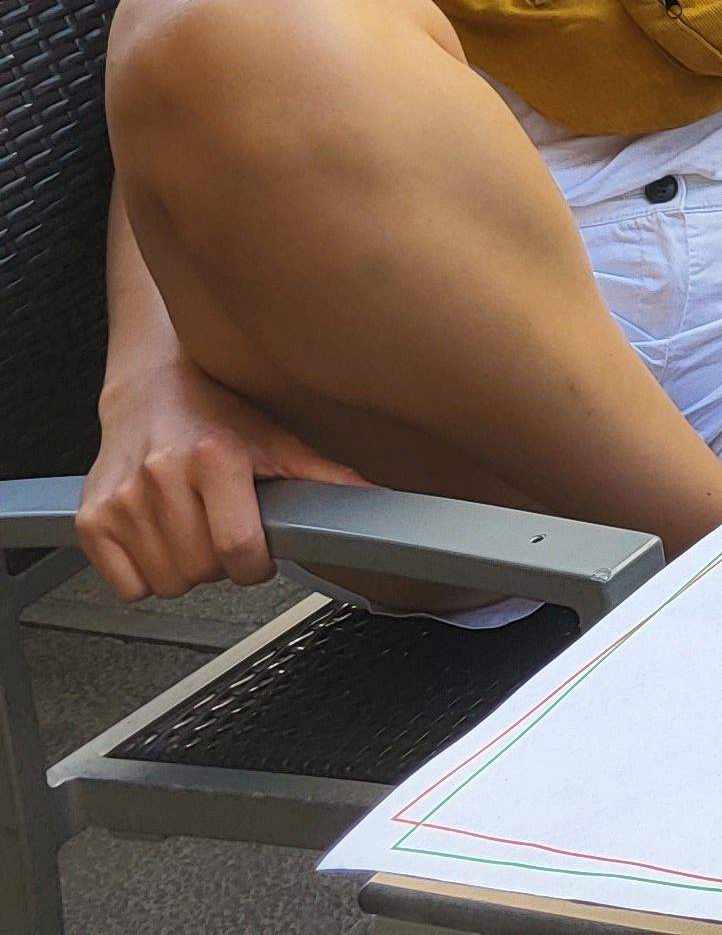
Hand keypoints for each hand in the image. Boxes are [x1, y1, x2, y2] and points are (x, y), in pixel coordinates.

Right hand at [79, 356, 361, 601]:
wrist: (153, 390)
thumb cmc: (220, 415)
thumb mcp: (278, 441)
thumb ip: (325, 478)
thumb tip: (377, 502)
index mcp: (215, 457)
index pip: (238, 548)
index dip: (256, 565)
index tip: (259, 554)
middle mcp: (162, 475)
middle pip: (203, 570)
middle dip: (222, 563)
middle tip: (223, 528)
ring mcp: (121, 499)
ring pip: (167, 583)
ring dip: (187, 569)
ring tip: (194, 528)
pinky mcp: (90, 519)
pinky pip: (127, 586)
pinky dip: (147, 575)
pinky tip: (160, 538)